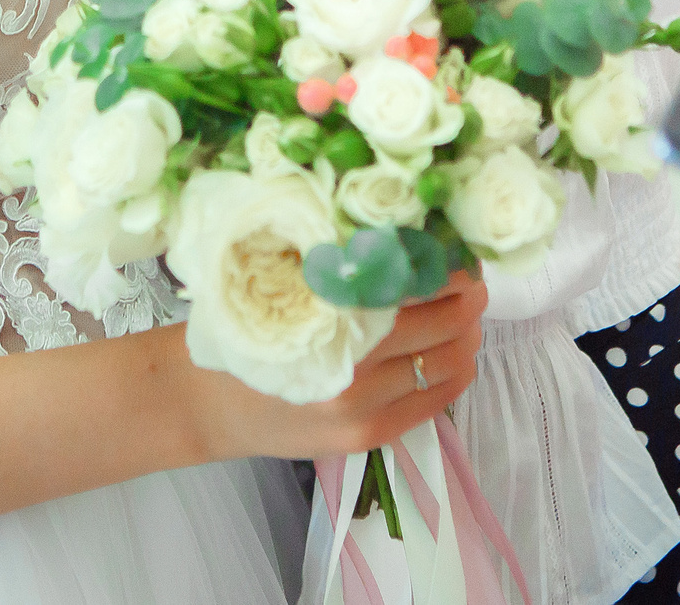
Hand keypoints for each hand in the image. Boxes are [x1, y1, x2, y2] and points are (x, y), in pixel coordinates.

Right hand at [193, 272, 487, 461]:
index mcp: (326, 314)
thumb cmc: (244, 330)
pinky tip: (458, 356)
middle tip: (472, 279)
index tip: (458, 250)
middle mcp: (349, 364)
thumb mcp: (283, 284)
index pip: (410, 284)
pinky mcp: (367, 437)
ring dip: (466, 336)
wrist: (207, 403)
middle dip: (466, 298)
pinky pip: (433, 403)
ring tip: (466, 315)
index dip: (445, 266)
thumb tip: (409, 242)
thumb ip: (340, 271)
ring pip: (445, 364)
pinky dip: (455, 375)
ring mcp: (361, 406)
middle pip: (440, 324)